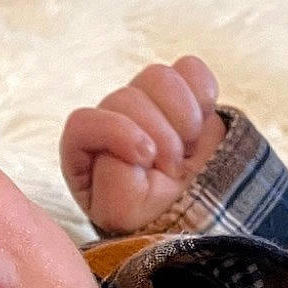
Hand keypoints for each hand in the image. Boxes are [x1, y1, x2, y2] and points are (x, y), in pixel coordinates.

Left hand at [60, 57, 228, 234]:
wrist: (203, 218)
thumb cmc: (154, 219)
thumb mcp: (122, 212)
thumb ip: (111, 176)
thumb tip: (133, 140)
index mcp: (85, 151)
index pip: (83, 121)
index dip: (117, 133)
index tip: (147, 159)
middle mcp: (113, 120)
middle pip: (125, 97)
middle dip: (159, 136)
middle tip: (174, 170)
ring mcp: (149, 105)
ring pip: (158, 77)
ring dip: (182, 116)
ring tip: (189, 149)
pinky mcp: (184, 94)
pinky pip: (190, 69)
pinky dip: (203, 94)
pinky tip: (203, 127)